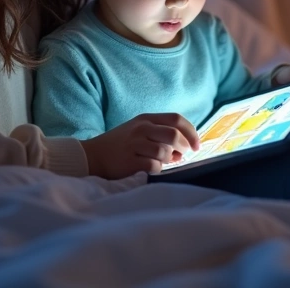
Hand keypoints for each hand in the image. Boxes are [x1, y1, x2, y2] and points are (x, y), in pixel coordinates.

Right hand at [80, 113, 200, 178]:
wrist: (92, 156)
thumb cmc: (120, 145)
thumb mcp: (139, 132)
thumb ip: (162, 136)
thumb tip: (184, 151)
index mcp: (145, 119)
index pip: (176, 119)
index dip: (191, 132)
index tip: (197, 145)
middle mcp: (141, 129)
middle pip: (174, 135)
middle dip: (184, 146)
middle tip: (183, 155)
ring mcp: (134, 145)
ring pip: (165, 152)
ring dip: (169, 160)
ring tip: (162, 162)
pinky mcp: (130, 162)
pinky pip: (154, 166)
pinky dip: (158, 169)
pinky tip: (150, 169)